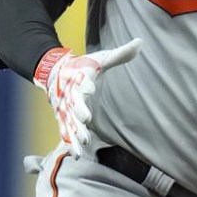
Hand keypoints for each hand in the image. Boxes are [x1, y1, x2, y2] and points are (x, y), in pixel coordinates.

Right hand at [33, 38, 142, 157]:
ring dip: (75, 132)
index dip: (85, 83)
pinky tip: (77, 154)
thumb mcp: (100, 58)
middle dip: (79, 111)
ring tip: (83, 143)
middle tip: (85, 119)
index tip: (90, 87)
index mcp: (78, 77)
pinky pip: (65, 132)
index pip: (81, 80)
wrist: (55, 73)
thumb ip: (120, 54)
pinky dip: (70, 142)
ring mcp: (64, 107)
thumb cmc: (83, 66)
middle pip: (73, 103)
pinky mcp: (62, 118)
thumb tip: (141, 41)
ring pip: (68, 121)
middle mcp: (69, 94)